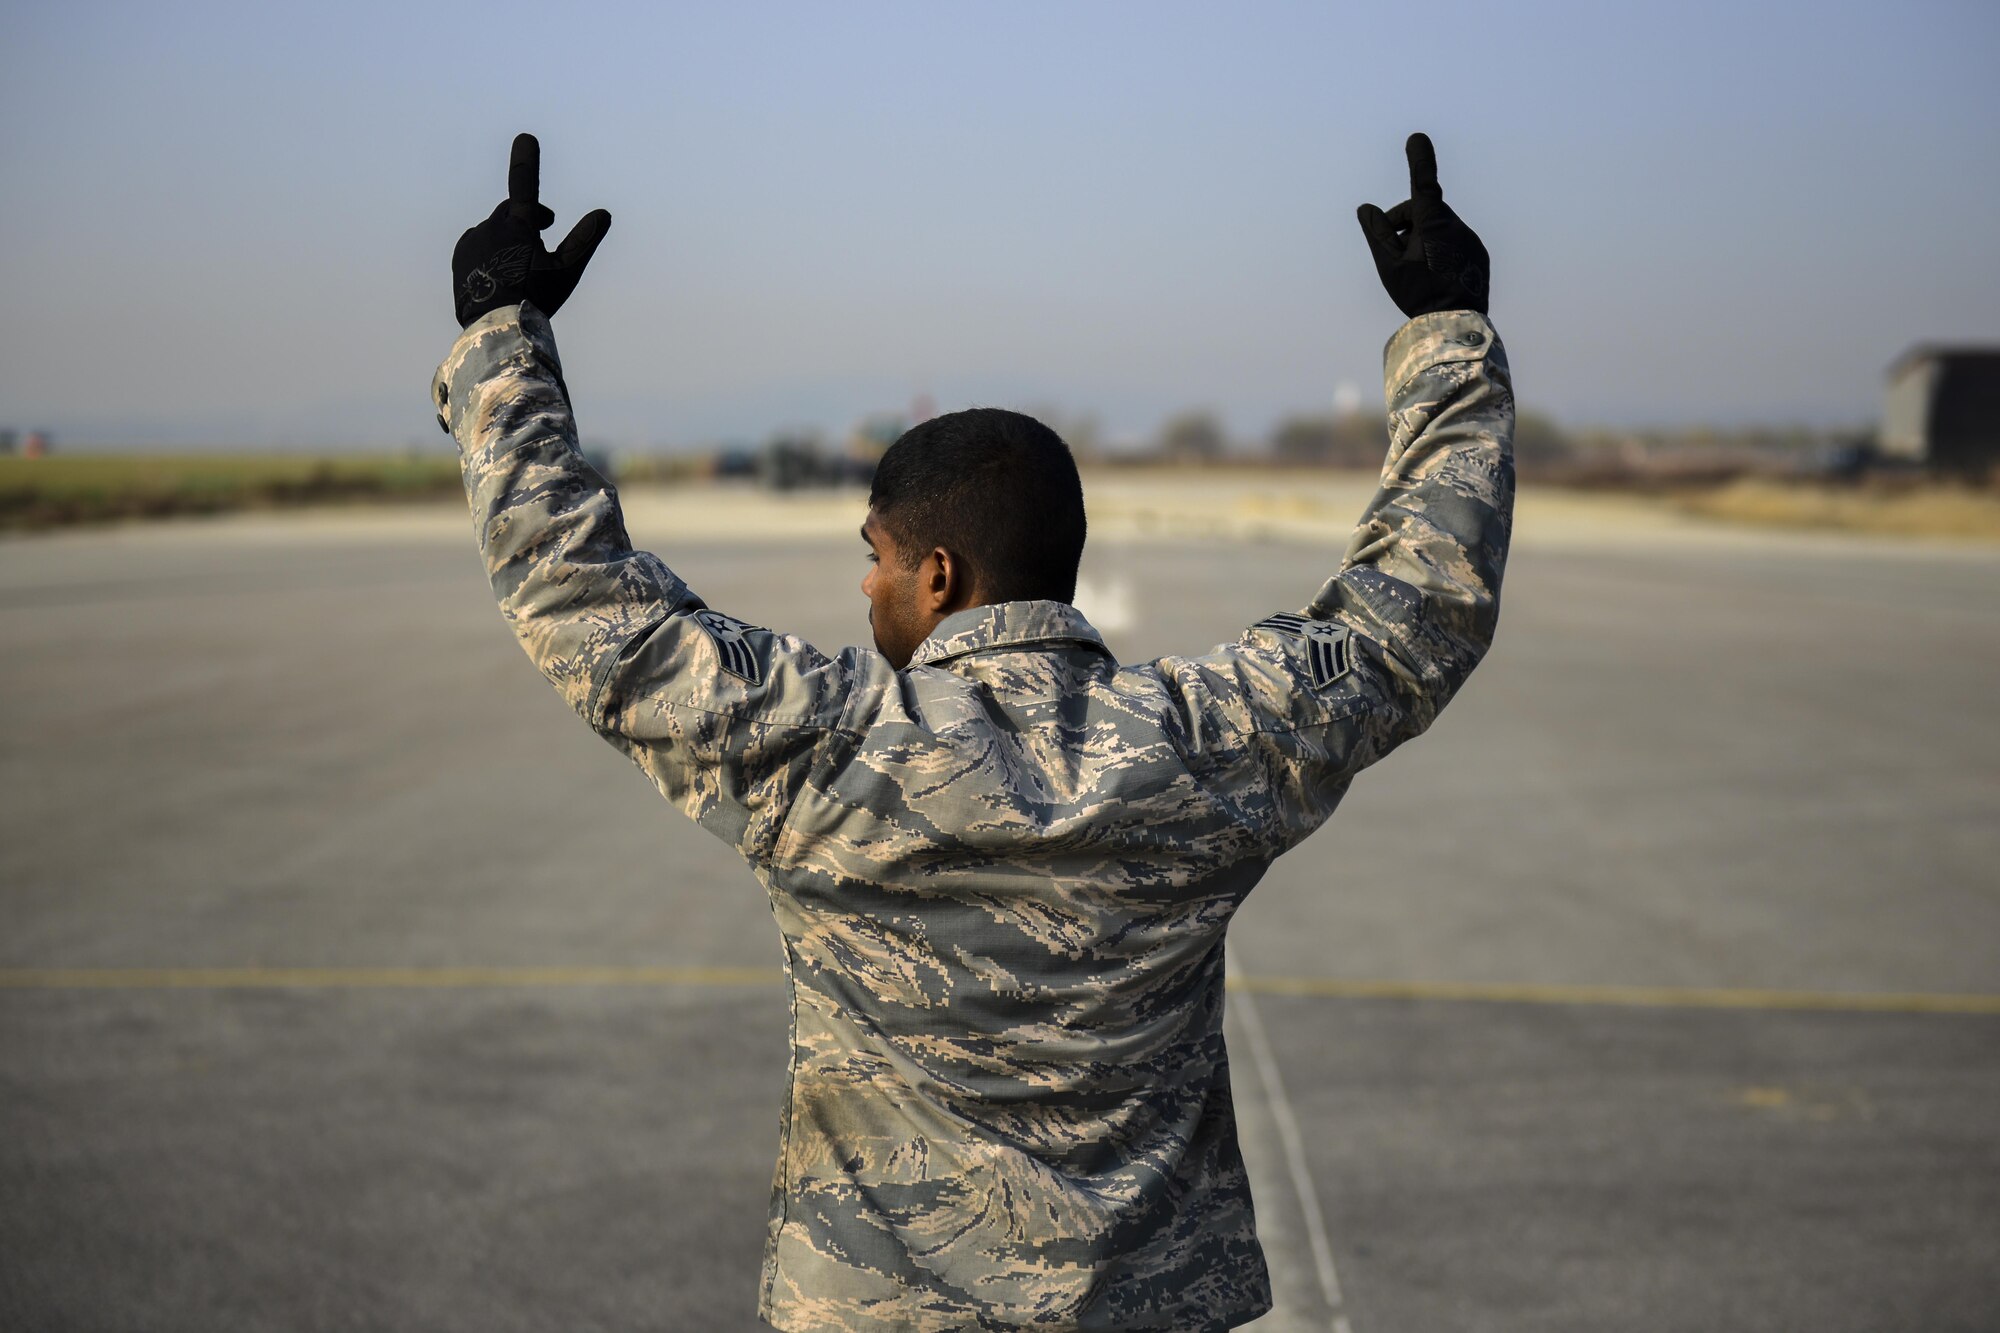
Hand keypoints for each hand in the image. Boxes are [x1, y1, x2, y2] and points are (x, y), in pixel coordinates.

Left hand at [451, 133, 611, 327]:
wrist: (495, 326)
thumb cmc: (536, 298)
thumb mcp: (567, 271)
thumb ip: (584, 240)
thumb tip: (604, 214)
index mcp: (518, 226)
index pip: (524, 184)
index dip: (526, 159)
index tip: (525, 138)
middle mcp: (492, 226)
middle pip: (512, 210)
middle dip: (529, 216)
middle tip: (545, 228)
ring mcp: (473, 239)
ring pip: (496, 229)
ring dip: (509, 236)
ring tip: (521, 261)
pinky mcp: (460, 254)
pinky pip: (479, 243)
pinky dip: (491, 250)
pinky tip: (500, 271)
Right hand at [1356, 133, 1489, 319]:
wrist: (1455, 323)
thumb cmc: (1419, 294)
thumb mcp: (1389, 265)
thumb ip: (1377, 233)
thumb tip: (1366, 209)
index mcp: (1433, 223)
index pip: (1423, 183)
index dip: (1419, 159)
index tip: (1416, 138)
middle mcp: (1456, 225)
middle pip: (1423, 211)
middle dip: (1404, 222)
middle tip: (1390, 249)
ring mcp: (1470, 239)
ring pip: (1439, 227)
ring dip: (1421, 238)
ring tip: (1411, 269)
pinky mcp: (1478, 253)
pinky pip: (1454, 242)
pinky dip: (1439, 250)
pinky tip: (1432, 275)